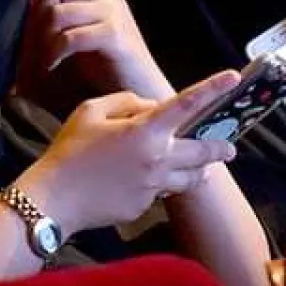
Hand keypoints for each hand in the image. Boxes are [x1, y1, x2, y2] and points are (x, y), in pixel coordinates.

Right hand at [16, 72, 241, 234]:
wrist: (54, 199)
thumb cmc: (69, 150)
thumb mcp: (91, 111)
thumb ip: (127, 103)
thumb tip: (151, 107)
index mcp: (146, 131)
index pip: (187, 104)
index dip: (213, 88)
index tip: (232, 77)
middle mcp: (157, 160)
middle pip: (203, 153)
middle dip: (220, 148)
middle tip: (230, 147)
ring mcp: (153, 187)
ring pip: (189, 179)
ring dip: (198, 171)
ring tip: (201, 167)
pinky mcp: (143, 207)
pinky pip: (160, 192)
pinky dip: (159, 184)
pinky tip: (142, 181)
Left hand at [20, 0, 173, 101]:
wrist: (142, 96)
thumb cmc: (109, 71)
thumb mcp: (80, 39)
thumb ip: (59, 15)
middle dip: (36, 15)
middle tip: (32, 44)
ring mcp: (113, 13)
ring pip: (57, 11)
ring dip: (40, 40)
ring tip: (39, 62)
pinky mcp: (114, 34)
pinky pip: (69, 35)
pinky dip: (53, 54)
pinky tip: (51, 68)